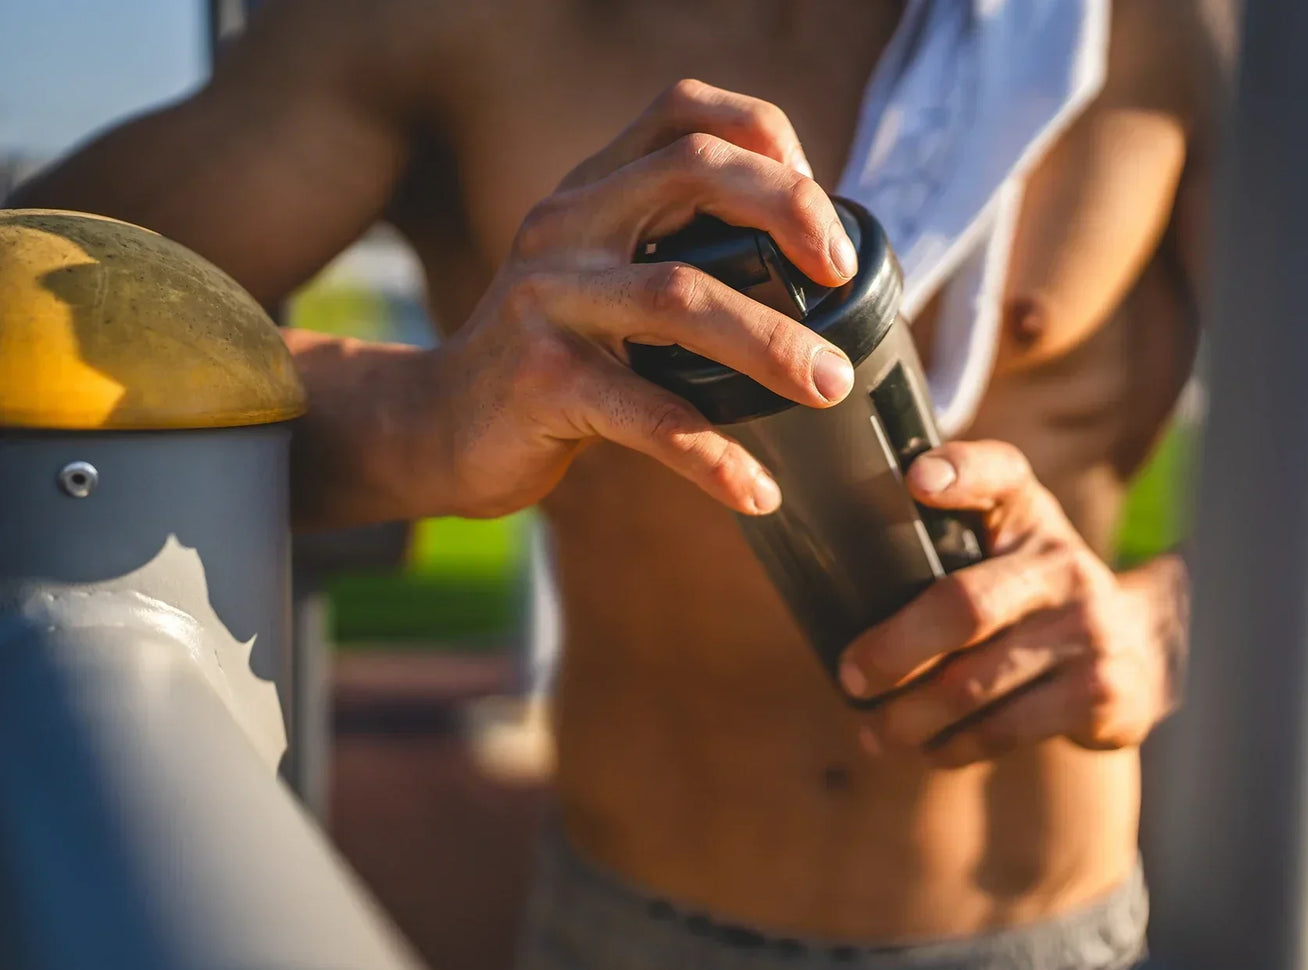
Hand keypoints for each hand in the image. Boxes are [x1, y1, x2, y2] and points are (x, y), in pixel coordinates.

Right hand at [431, 80, 857, 517]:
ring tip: (828, 384)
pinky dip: (714, 456)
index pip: (682, 112)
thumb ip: (669, 251)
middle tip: (841, 274)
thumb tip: (808, 268)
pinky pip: (649, 416)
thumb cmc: (547, 357)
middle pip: (692, 171)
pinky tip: (757, 489)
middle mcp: (565, 226)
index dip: (764, 136)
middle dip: (788, 210)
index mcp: (591, 192)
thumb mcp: (596, 277)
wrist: (437, 425)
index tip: (818, 207)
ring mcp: (547, 300)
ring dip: (771, 341)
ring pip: (680, 297)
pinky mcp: (541, 382)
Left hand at [838, 441, 1187, 767]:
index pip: (998, 471)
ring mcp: (1087, 628)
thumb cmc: (1030, 591)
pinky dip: (955, 745)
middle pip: (963, 606)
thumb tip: (830, 565)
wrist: (1137, 648)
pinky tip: (930, 749)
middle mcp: (1063, 561)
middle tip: (851, 678)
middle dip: (893, 650)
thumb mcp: (1000, 543)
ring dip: (911, 716)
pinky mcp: (1101, 691)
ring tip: (874, 733)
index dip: (959, 470)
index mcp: (1027, 512)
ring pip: (975, 682)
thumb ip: (937, 533)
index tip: (915, 482)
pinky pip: (1006, 727)